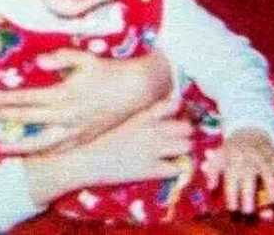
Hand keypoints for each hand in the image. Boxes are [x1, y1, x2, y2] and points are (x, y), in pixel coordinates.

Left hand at [0, 49, 171, 153]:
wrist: (137, 89)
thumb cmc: (109, 71)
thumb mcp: (85, 59)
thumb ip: (59, 59)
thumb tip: (37, 62)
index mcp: (63, 94)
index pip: (27, 98)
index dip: (5, 98)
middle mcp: (66, 115)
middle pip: (28, 119)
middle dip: (4, 117)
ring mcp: (76, 130)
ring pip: (42, 142)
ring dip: (19, 145)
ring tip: (1, 149)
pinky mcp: (85, 137)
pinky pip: (61, 149)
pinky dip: (44, 153)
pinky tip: (33, 155)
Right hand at [25, 100, 191, 204]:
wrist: (86, 160)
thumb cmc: (99, 138)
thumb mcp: (120, 119)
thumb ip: (140, 114)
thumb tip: (154, 108)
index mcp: (143, 115)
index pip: (174, 104)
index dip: (181, 110)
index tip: (179, 115)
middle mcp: (152, 129)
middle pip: (186, 127)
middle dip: (185, 134)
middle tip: (177, 139)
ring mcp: (153, 149)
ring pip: (187, 146)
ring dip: (183, 151)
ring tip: (175, 154)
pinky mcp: (151, 169)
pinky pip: (177, 168)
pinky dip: (177, 168)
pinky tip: (168, 168)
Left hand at [201, 129, 273, 213]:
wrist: (248, 128)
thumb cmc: (231, 147)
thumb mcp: (218, 155)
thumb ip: (213, 171)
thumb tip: (210, 188)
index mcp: (233, 158)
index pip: (231, 178)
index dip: (231, 194)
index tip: (232, 209)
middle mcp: (249, 158)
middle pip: (249, 176)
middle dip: (249, 194)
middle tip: (248, 211)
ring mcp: (264, 158)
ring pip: (269, 173)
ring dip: (271, 189)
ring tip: (272, 204)